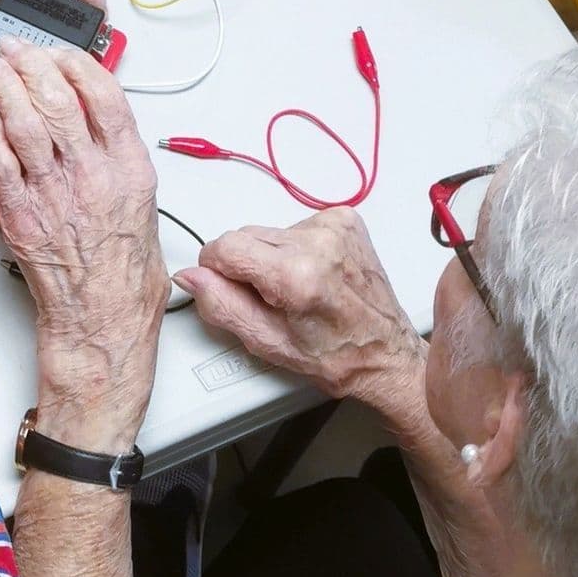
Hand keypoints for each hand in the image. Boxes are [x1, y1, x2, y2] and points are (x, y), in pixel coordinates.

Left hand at [0, 38, 166, 453]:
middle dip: (31, 63)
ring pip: (23, 121)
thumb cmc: (124, 277)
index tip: (62, 51)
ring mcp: (54, 193)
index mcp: (130, 170)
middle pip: (57, 99)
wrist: (102, 323)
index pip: (104, 96)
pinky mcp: (20, 214)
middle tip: (16, 48)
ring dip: (3, 85)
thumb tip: (101, 128)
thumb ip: (123, 163)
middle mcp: (93, 176)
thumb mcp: (145, 207)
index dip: (78, 63)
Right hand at [173, 209, 424, 406]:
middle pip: (244, 236)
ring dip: (272, 258)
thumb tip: (191, 276)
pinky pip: (295, 226)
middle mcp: (319, 241)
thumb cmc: (336, 356)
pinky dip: (296, 249)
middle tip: (274, 300)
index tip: (236, 292)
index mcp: (297, 274)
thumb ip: (221, 305)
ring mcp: (335, 226)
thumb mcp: (267, 343)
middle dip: (247, 266)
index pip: (223, 246)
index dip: (218, 271)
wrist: (387, 354)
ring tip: (299, 290)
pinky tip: (314, 275)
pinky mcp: (346, 220)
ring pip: (268, 232)